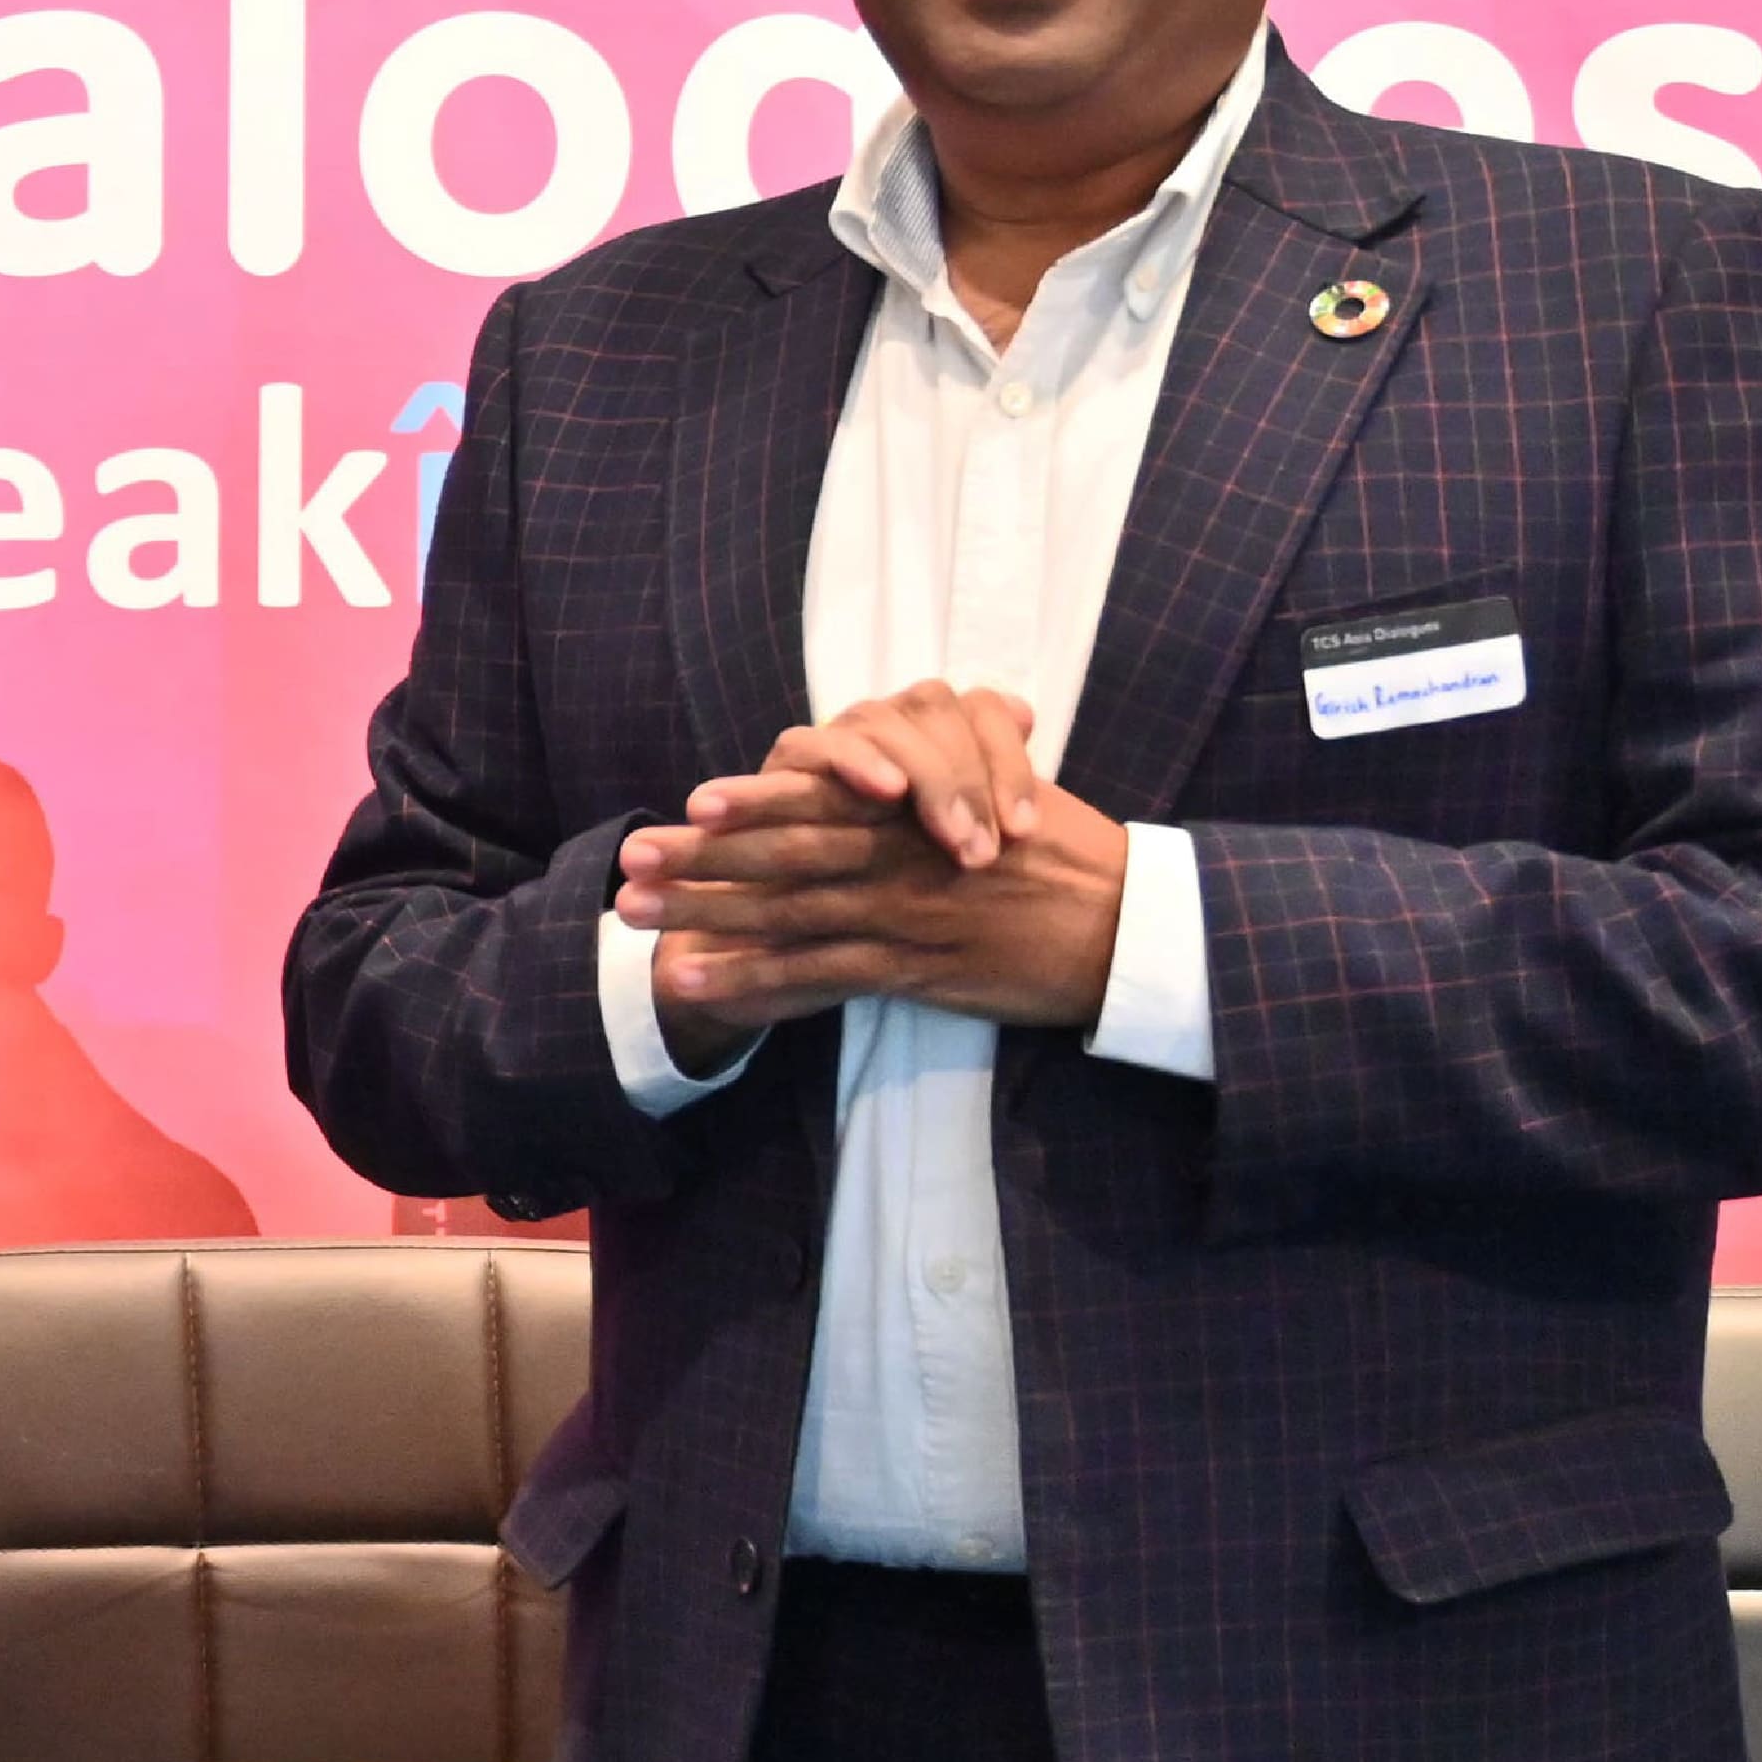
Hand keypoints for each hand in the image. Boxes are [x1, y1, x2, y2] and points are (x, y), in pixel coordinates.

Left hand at [617, 683, 1120, 1061]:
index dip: (752, 802)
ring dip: (706, 914)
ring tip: (635, 915)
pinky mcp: (914, 969)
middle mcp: (899, 856)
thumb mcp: (1002, 797)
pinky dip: (754, 980)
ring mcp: (902, 915)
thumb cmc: (1069, 858)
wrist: (1128, 925)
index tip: (689, 801)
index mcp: (919, 811)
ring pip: (786, 911)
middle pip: (784, 852)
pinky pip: (819, 975)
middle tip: (632, 858)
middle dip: (703, 856)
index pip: (822, 799)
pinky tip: (698, 982)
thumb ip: (940, 789)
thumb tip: (898, 779)